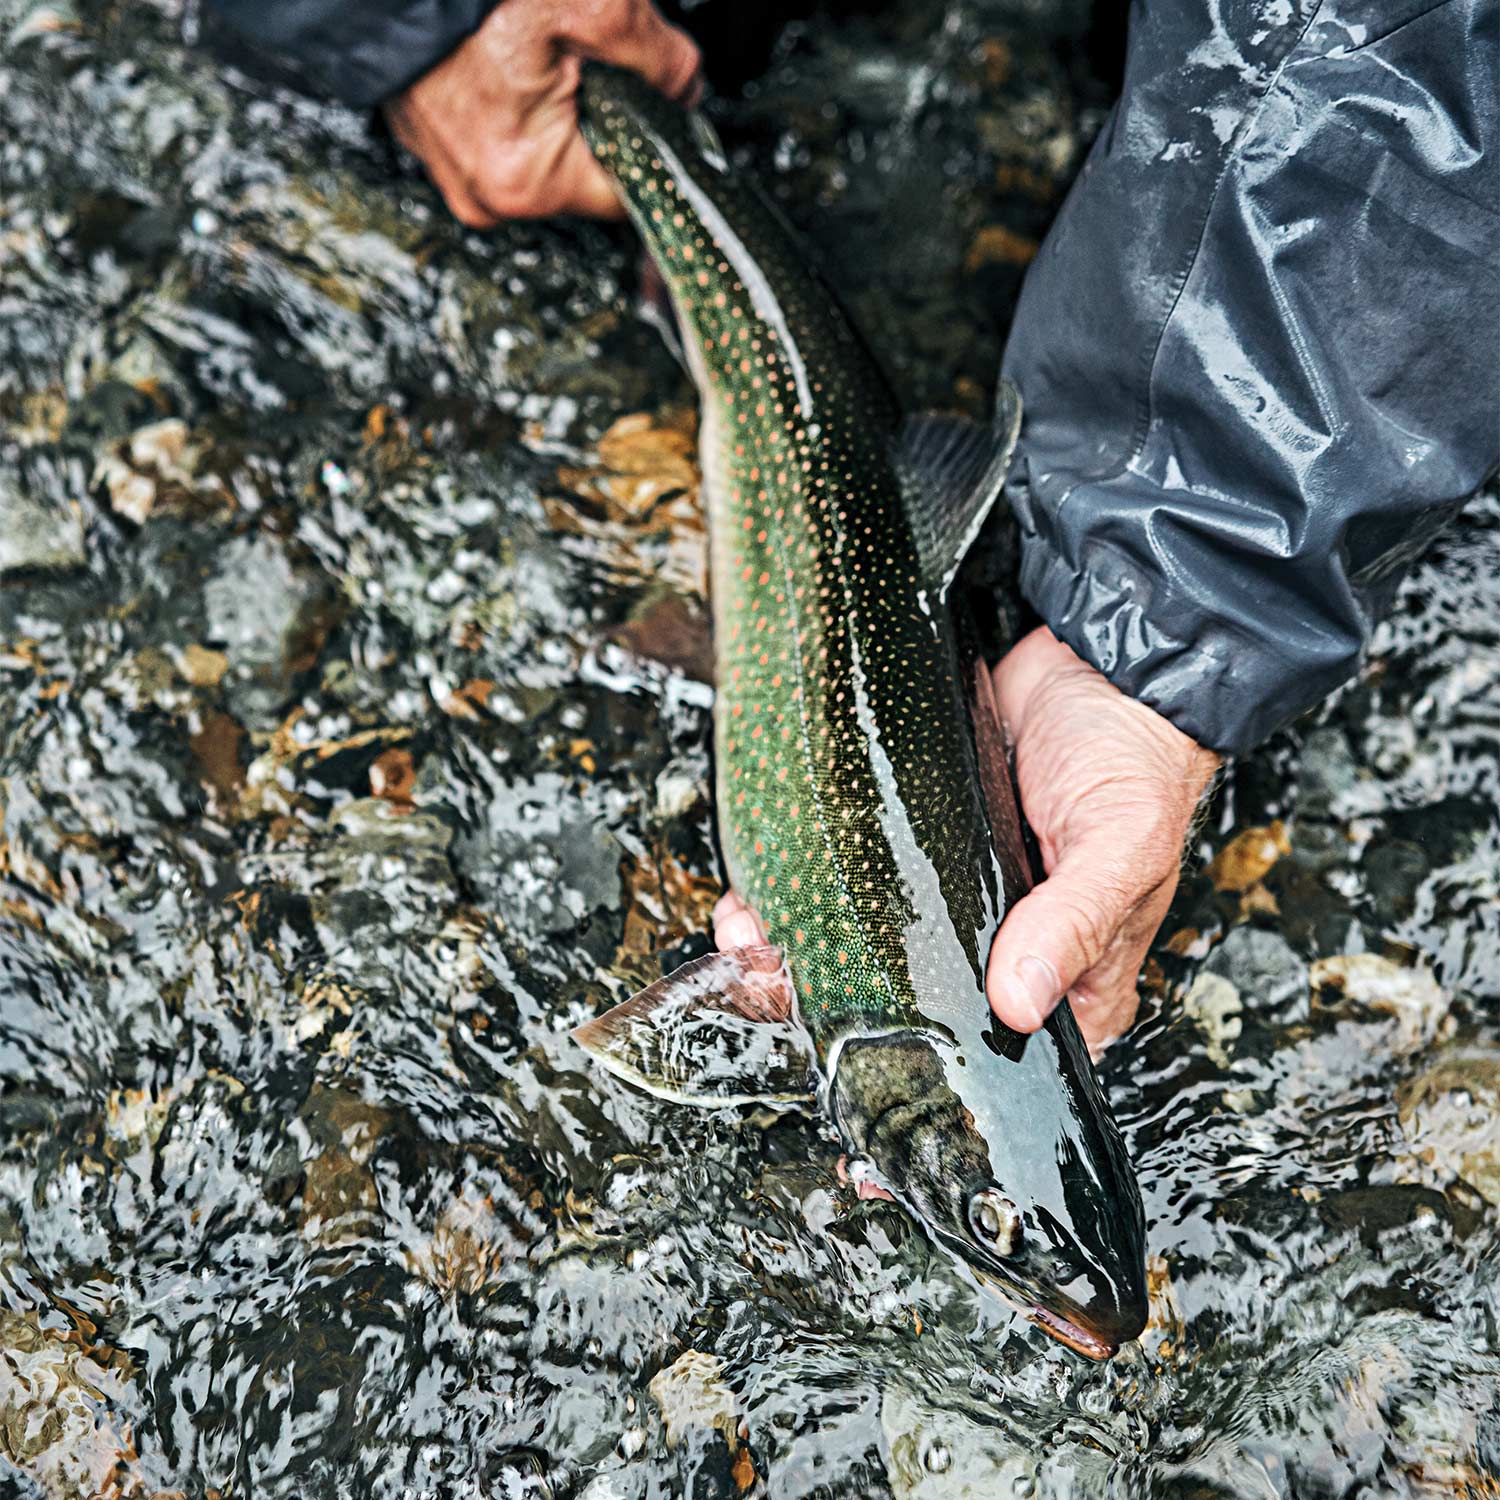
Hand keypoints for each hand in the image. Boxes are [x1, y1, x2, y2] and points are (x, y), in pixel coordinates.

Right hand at [384, 0, 700, 224]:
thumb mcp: (602, 8)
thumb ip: (666, 62)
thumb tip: (686, 91)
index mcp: (528, 181)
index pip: (627, 194)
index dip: (652, 144)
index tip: (659, 107)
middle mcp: (483, 192)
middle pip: (583, 173)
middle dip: (602, 115)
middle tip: (588, 56)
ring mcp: (450, 168)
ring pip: (541, 151)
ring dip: (557, 104)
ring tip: (544, 50)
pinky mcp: (429, 136)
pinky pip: (495, 130)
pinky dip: (513, 97)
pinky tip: (510, 55)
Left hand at [711, 627, 1216, 1056]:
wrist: (1098, 666)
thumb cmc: (1134, 761)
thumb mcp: (1120, 847)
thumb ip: (1072, 924)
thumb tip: (1017, 1002)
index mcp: (1071, 984)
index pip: (995, 1062)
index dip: (922, 1078)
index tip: (854, 1084)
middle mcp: (1008, 954)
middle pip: (913, 1010)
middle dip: (833, 1007)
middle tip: (774, 990)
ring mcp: (956, 903)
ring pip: (871, 951)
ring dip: (802, 949)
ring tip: (749, 940)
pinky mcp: (917, 852)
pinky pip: (855, 882)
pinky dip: (803, 890)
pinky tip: (758, 894)